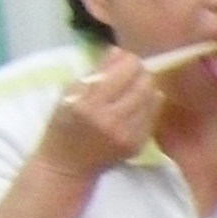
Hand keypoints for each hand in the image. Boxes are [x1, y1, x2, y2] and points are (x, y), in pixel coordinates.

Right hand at [37, 50, 165, 180]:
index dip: (128, 60)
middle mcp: (110, 120)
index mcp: (88, 105)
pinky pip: (153, 116)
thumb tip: (119, 51)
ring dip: (146, 88)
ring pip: (153, 98)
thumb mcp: (69, 94)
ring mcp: (127, 135)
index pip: (124, 72)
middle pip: (144, 83)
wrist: (68, 165)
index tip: (123, 60)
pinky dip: (148, 105)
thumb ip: (96, 73)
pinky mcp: (138, 145)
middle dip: (140, 72)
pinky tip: (136, 105)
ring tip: (133, 88)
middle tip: (131, 72)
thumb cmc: (63, 125)